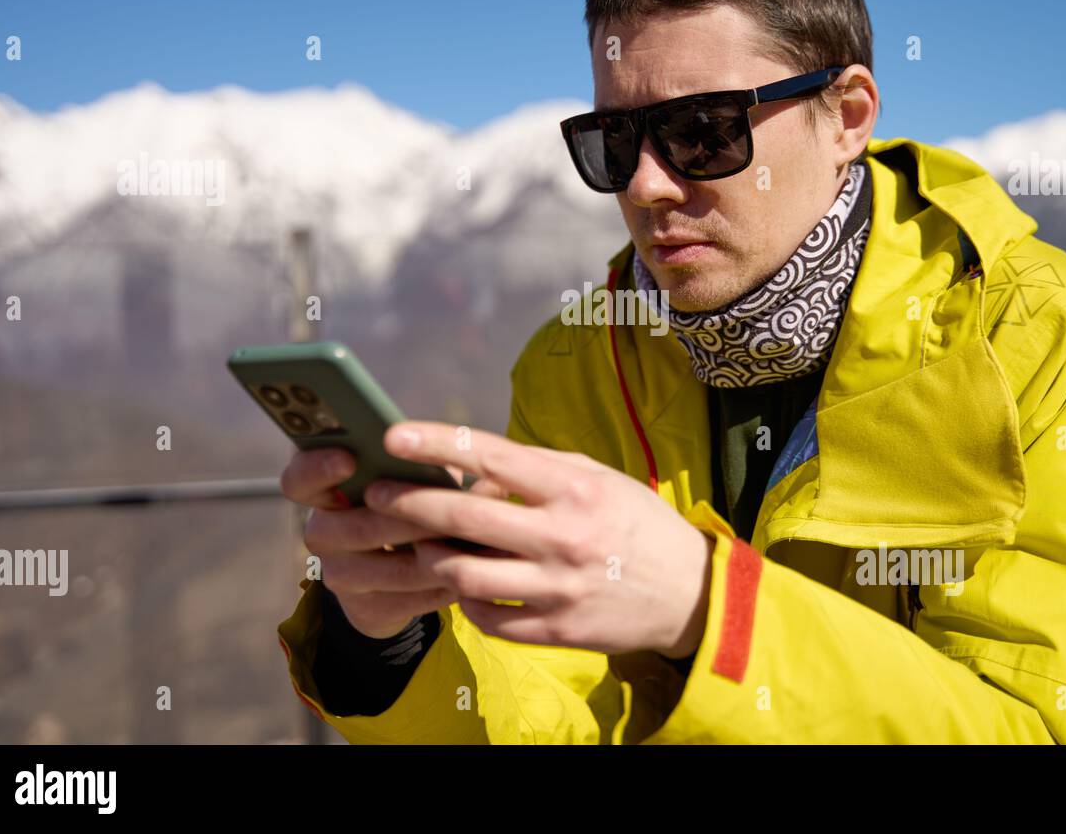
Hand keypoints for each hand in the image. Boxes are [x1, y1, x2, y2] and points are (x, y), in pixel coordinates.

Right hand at [279, 447, 458, 637]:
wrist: (389, 581)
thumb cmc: (402, 509)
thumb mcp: (405, 483)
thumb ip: (425, 467)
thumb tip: (465, 459)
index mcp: (323, 493)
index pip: (300, 480)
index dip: (319, 469)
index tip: (349, 459)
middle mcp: (322, 534)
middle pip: (361, 527)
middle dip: (411, 516)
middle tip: (452, 507)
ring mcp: (340, 576)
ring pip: (394, 568)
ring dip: (440, 555)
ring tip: (479, 541)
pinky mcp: (365, 610)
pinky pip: (413, 598)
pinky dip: (448, 583)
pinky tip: (476, 571)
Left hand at [364, 422, 713, 656]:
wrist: (689, 593)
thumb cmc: (637, 524)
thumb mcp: (599, 478)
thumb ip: (538, 468)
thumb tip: (477, 468)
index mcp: (573, 488)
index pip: (490, 456)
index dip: (435, 443)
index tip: (393, 435)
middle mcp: (563, 536)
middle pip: (463, 517)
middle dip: (408, 503)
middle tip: (376, 494)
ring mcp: (558, 588)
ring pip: (463, 573)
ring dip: (429, 556)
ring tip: (419, 544)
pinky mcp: (556, 631)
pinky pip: (486, 617)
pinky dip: (464, 599)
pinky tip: (461, 584)